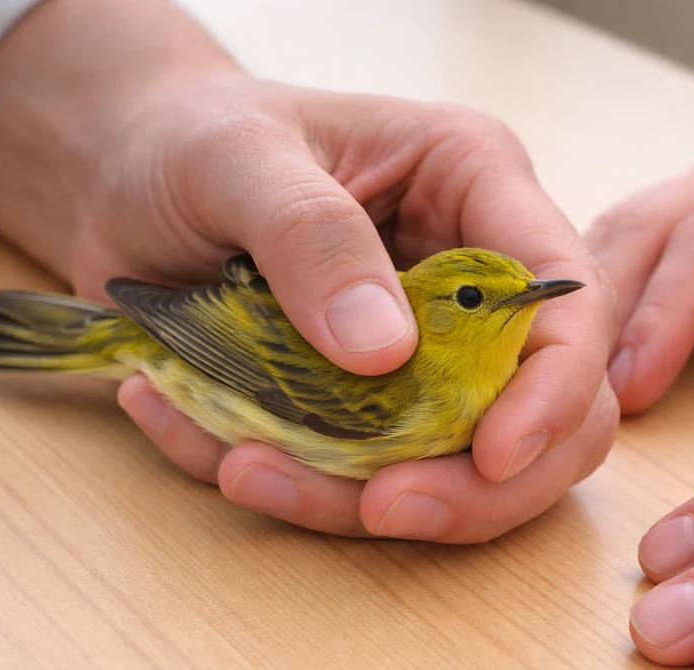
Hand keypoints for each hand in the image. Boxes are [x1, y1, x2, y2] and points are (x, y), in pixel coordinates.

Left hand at [0, 0, 617, 541]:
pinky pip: (359, 475)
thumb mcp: (237, 160)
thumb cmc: (191, 137)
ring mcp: (420, 353)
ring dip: (363, 501)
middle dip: (478, 485)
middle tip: (382, 508)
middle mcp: (467, 283)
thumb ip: (313, 238)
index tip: (493, 457)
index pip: (567, 302)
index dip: (555, 390)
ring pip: (454, 466)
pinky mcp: (365, 405)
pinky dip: (294, 487)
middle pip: (543, 411)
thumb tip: (387, 354)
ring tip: (247, 472)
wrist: (126, 180)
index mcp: (475, 190)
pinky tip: (208, 443)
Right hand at [587, 104, 693, 413]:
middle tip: (566, 392)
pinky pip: (630, 235)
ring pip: (623, 227)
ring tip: (555, 370)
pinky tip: (577, 330)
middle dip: (598, 314)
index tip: (632, 391)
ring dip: (585, 299)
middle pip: (644, 229)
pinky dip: (597, 284)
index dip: (664, 318)